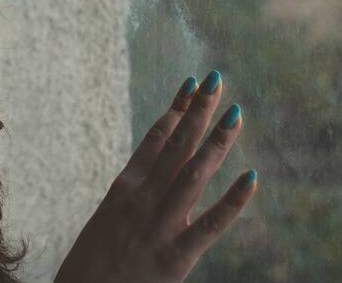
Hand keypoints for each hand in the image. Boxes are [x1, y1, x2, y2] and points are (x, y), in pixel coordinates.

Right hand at [53, 70, 255, 282]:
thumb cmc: (89, 267)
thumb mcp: (108, 223)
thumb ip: (134, 202)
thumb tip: (157, 184)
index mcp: (124, 188)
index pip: (156, 139)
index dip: (177, 110)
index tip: (193, 85)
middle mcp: (142, 199)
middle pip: (176, 146)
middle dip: (198, 111)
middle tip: (217, 79)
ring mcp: (158, 226)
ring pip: (193, 174)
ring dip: (216, 141)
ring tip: (235, 112)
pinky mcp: (173, 257)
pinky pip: (209, 225)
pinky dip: (232, 201)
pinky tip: (252, 178)